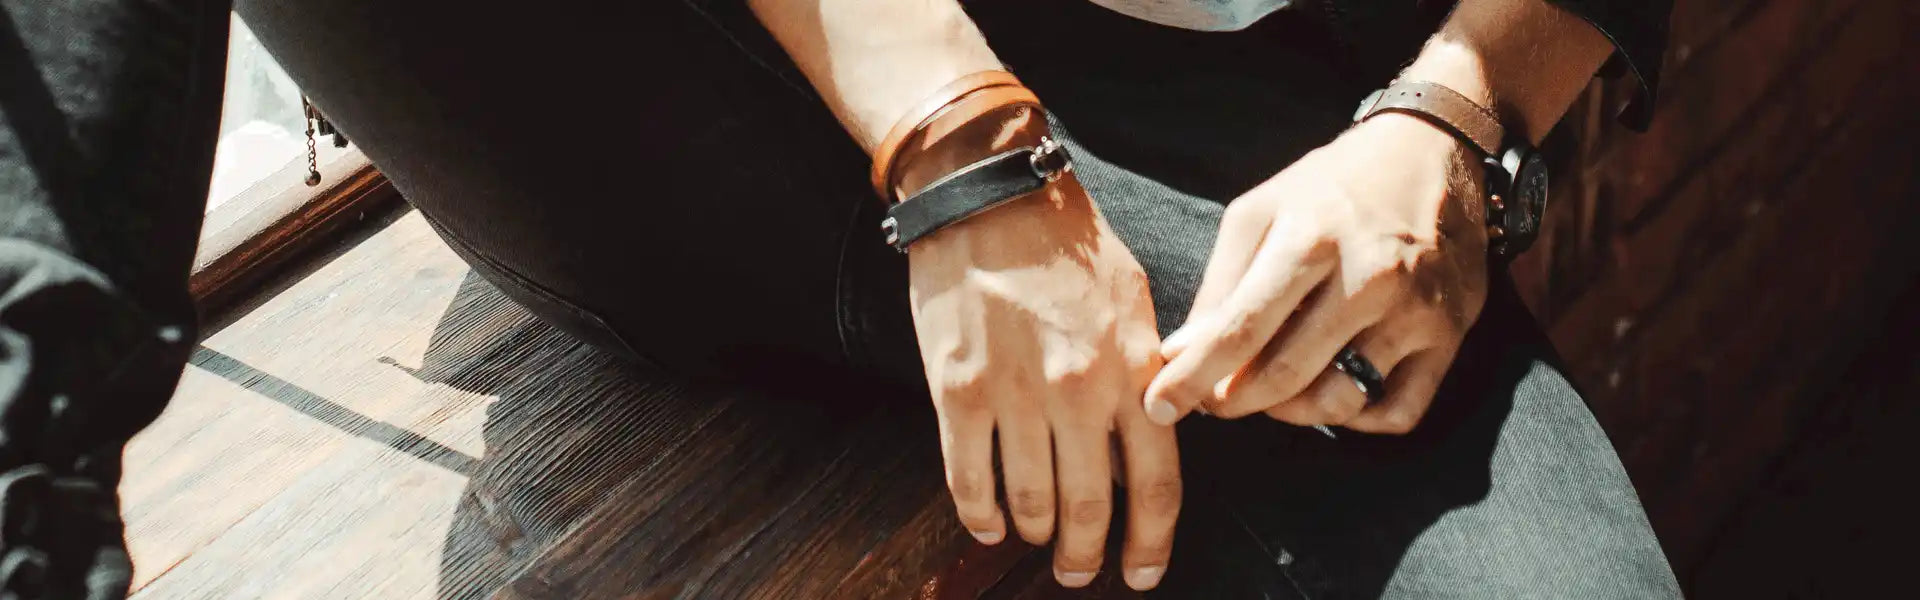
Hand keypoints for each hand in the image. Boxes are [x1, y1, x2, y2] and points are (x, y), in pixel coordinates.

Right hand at [900, 115, 1179, 590]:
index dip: (1153, 542)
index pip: (1158, 484)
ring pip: (1030, 502)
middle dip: (1087, 554)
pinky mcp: (957, 391)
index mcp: (1133, 371)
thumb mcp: (1135, 304)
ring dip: (1037, 534)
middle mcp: (1078, 392)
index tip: (1144, 572)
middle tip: (1081, 573)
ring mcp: (1014, 395)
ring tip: (1038, 540)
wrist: (989, 195)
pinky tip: (989, 524)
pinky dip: (980, 514)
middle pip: (1091, 508)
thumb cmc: (1069, 246)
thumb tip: (1148, 441)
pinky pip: (967, 478)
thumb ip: (1147, 375)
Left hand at [1144, 113, 1489, 432]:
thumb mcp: (1262, 212)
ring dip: (1291, 414)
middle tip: (1213, 402)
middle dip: (1234, 402)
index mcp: (1312, 239)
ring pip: (1340, 403)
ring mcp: (1416, 311)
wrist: (1435, 151)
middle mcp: (1371, 278)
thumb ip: (1220, 285)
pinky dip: (1356, 421)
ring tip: (1270, 393)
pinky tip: (1332, 395)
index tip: (1158, 407)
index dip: (1193, 378)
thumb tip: (1181, 355)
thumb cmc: (1332, 186)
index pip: (1240, 330)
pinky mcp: (1449, 335)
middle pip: (1286, 376)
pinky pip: (1397, 413)